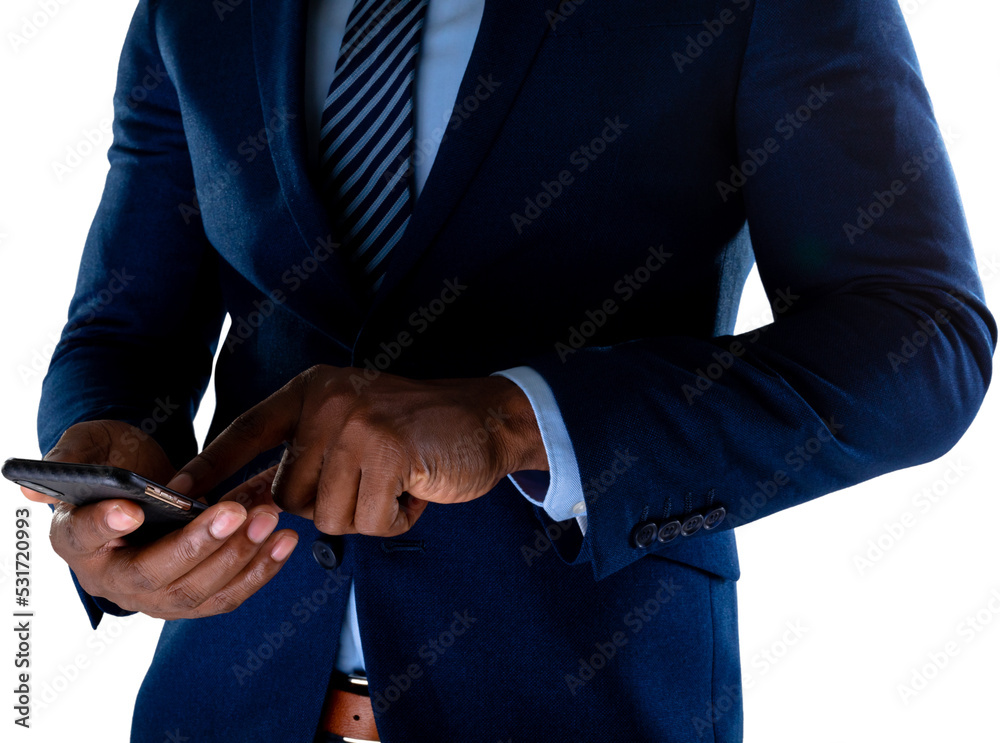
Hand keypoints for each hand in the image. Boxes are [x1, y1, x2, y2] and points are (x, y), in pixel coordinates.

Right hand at [21, 421, 297, 618]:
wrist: (145, 479)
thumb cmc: (113, 457)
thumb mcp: (88, 444)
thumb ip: (69, 459)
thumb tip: (31, 488)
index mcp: (76, 539)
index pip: (84, 538)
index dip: (106, 525)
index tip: (132, 507)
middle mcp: (112, 578)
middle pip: (154, 575)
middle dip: (198, 545)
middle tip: (233, 511)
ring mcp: (154, 595)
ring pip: (197, 591)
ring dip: (239, 556)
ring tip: (269, 517)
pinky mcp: (193, 596)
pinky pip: (227, 595)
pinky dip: (260, 570)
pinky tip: (285, 541)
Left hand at [167, 365, 546, 537]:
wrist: (486, 418)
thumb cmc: (416, 431)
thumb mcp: (352, 427)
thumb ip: (306, 456)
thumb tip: (250, 501)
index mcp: (311, 391)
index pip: (246, 431)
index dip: (211, 466)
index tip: (175, 493)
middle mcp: (326, 401)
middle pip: (290, 496)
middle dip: (332, 504)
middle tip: (374, 481)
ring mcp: (356, 423)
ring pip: (328, 516)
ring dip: (368, 513)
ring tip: (398, 480)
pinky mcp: (387, 450)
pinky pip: (369, 521)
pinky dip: (397, 518)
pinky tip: (417, 486)